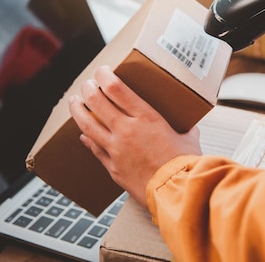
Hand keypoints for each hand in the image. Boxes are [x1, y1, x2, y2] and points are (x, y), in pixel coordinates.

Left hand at [68, 65, 201, 207]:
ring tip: (74, 102)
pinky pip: (94, 149)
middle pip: (96, 101)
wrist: (177, 193)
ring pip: (87, 124)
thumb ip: (185, 128)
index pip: (116, 88)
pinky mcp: (113, 167)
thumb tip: (189, 127)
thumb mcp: (189, 138)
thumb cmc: (186, 165)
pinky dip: (87, 139)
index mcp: (147, 118)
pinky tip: (83, 135)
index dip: (104, 75)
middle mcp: (127, 130)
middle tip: (87, 84)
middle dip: (88, 89)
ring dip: (77, 110)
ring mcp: (116, 149)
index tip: (102, 71)